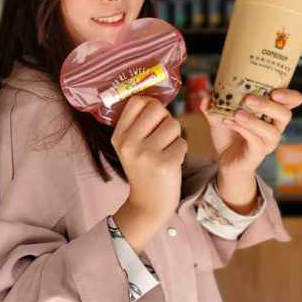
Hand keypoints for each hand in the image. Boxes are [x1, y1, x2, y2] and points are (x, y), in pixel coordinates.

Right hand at [112, 96, 187, 221]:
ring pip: (173, 125)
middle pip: (157, 109)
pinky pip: (182, 143)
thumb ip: (137, 124)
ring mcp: (146, 155)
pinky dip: (181, 151)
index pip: (136, 102)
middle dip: (166, 119)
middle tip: (163, 136)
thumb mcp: (130, 147)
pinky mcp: (164, 164)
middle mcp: (129, 144)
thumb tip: (153, 97)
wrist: (148, 204)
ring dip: (176, 137)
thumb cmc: (143, 169)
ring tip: (167, 150)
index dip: (150, 105)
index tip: (153, 118)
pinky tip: (172, 162)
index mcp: (118, 136)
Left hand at [200, 89, 301, 177]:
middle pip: (285, 114)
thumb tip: (207, 97)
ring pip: (271, 130)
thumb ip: (213, 106)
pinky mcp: (258, 152)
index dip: (289, 96)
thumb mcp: (219, 117)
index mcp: (271, 113)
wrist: (224, 160)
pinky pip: (255, 140)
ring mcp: (268, 141)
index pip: (292, 102)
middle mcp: (275, 127)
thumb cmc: (229, 135)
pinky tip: (229, 122)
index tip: (274, 91)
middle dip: (269, 105)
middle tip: (249, 99)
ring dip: (254, 120)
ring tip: (236, 113)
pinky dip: (242, 129)